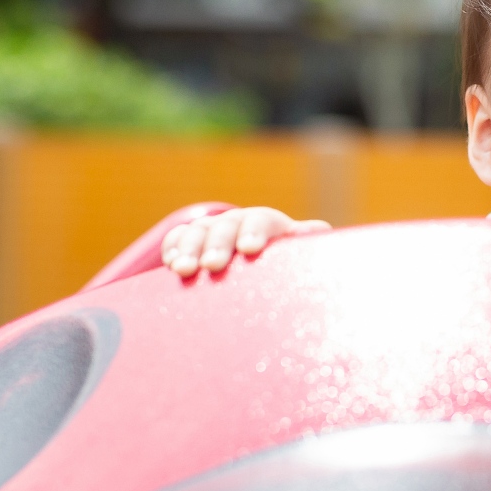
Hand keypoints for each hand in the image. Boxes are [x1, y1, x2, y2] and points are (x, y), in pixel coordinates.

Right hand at [162, 207, 330, 278]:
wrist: (260, 266)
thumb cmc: (285, 270)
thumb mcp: (300, 259)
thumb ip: (307, 248)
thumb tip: (321, 231)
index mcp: (269, 225)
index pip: (262, 221)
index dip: (255, 232)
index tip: (249, 249)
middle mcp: (239, 222)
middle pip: (226, 225)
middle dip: (218, 244)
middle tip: (213, 266)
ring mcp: (213, 230)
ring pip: (198, 230)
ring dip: (189, 248)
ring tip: (183, 270)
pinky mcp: (191, 241)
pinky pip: (177, 238)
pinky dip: (173, 248)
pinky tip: (169, 263)